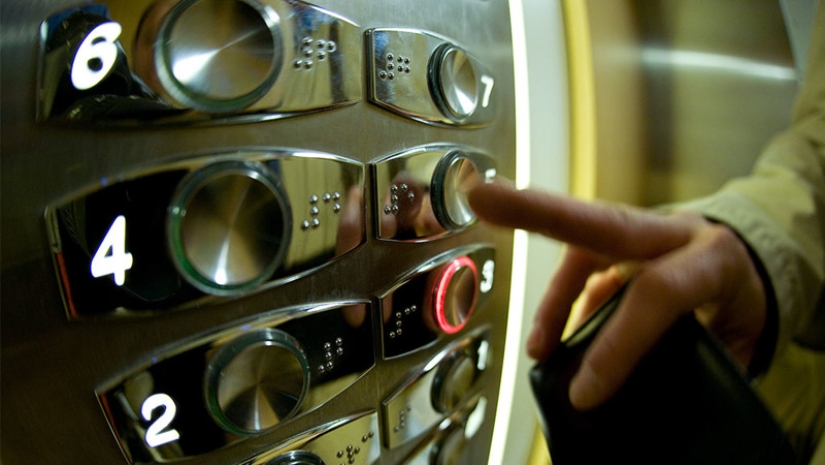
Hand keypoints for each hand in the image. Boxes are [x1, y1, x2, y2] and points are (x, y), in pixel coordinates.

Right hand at [468, 180, 766, 410]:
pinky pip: (580, 266)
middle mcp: (669, 232)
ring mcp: (640, 231)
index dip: (616, 345)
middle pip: (598, 219)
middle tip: (482, 197)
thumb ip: (703, 358)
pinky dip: (561, 302)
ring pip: (581, 242)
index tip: (585, 393)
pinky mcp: (619, 241)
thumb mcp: (744, 334)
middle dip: (536, 209)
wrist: (753, 254)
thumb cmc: (746, 296)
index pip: (656, 294)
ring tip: (538, 349)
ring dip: (548, 289)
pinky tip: (553, 341)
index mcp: (710, 257)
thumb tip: (661, 402)